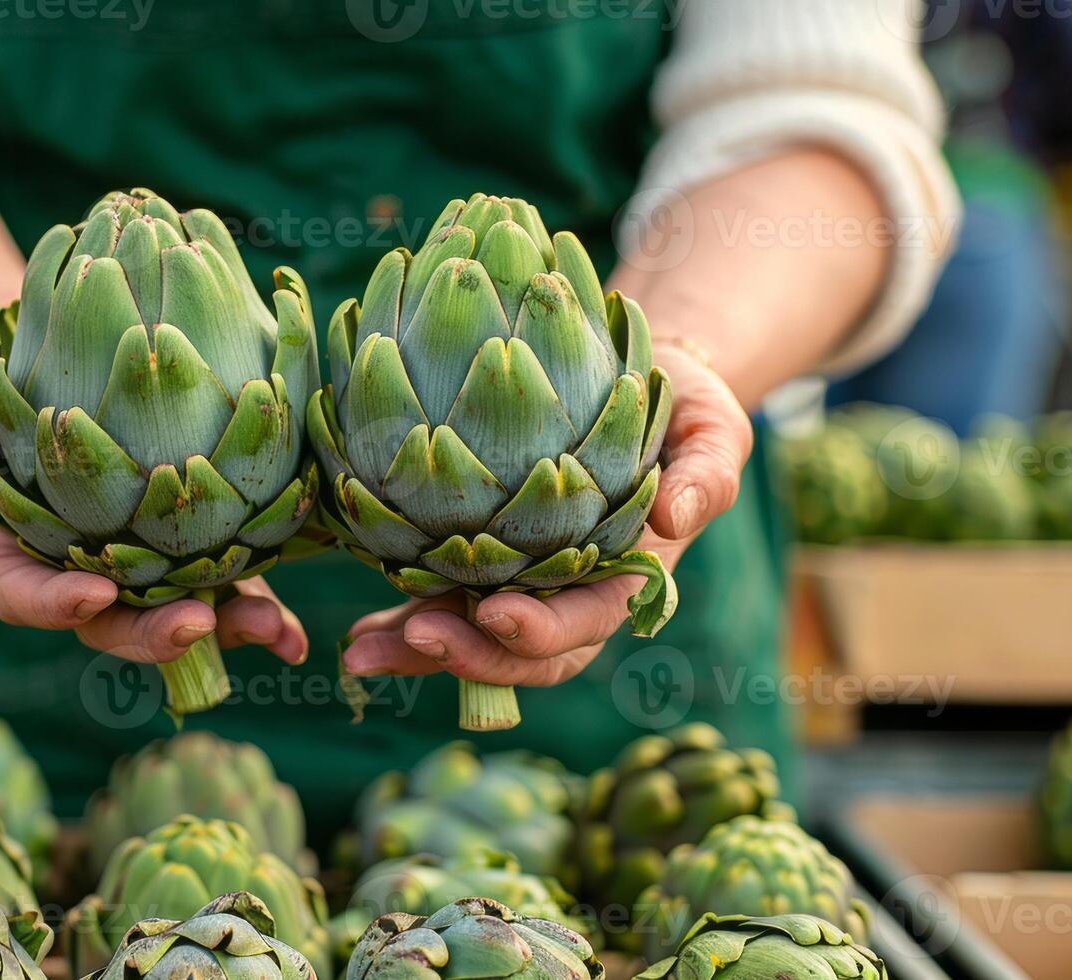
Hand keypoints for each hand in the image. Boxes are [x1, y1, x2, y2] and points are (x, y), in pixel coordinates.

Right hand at [0, 324, 307, 665]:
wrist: (57, 354)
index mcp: (8, 542)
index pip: (18, 592)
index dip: (52, 604)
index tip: (96, 592)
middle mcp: (74, 567)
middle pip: (108, 622)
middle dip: (151, 633)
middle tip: (196, 624)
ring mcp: (137, 562)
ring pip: (175, 614)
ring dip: (225, 628)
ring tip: (271, 628)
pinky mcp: (190, 545)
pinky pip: (224, 588)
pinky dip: (260, 613)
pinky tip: (297, 640)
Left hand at [340, 343, 750, 684]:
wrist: (640, 384)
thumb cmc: (683, 407)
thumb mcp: (714, 430)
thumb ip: (706, 475)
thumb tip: (677, 518)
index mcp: (626, 580)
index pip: (585, 625)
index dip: (542, 631)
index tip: (498, 612)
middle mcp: (567, 594)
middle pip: (518, 654)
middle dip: (467, 657)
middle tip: (415, 637)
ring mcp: (519, 582)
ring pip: (468, 637)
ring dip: (415, 651)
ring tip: (360, 654)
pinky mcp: (478, 560)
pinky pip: (437, 600)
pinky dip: (399, 619)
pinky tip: (357, 630)